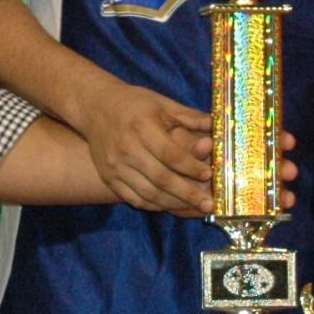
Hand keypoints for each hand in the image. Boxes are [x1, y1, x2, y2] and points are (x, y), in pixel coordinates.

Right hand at [81, 79, 294, 215]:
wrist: (94, 107)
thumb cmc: (134, 104)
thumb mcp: (162, 104)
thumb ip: (190, 118)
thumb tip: (219, 126)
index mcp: (142, 128)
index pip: (170, 154)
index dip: (191, 166)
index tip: (209, 174)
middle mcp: (127, 149)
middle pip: (161, 179)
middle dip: (188, 194)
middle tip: (209, 204)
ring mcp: (115, 166)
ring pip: (148, 194)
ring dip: (174, 204)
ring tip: (194, 209)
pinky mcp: (109, 177)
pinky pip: (134, 199)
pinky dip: (154, 206)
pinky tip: (170, 206)